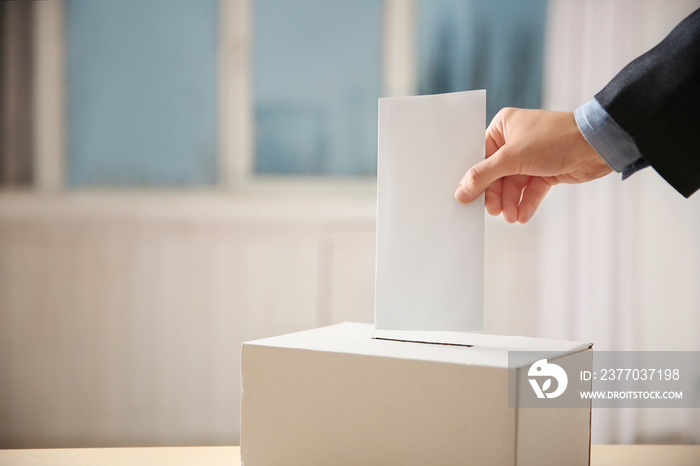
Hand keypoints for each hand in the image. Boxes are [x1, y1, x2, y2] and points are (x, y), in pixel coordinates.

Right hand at [454, 108, 611, 222]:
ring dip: (511, 203)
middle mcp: (515, 141)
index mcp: (503, 127)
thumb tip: (460, 191)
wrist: (597, 145)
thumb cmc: (554, 139)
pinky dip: (526, 204)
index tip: (467, 197)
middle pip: (496, 175)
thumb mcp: (511, 157)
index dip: (474, 178)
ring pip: (513, 186)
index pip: (480, 156)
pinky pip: (530, 191)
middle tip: (495, 212)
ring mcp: (530, 157)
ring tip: (511, 217)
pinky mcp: (545, 171)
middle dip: (497, 196)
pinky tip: (522, 216)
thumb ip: (483, 176)